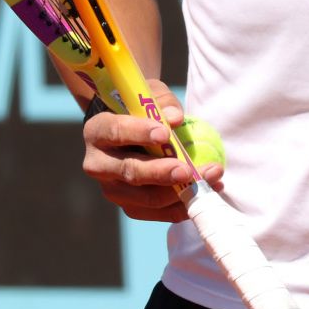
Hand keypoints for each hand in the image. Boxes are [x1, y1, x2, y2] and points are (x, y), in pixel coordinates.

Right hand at [81, 78, 223, 222]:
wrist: (130, 132)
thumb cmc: (139, 109)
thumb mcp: (148, 96)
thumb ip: (161, 103)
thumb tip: (175, 118)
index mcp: (97, 131)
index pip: (115, 132)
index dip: (138, 133)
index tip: (164, 134)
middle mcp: (98, 164)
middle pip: (129, 171)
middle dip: (160, 172)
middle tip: (187, 170)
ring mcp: (112, 189)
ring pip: (145, 198)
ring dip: (180, 192)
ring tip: (211, 177)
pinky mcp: (129, 206)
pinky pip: (156, 212)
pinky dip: (183, 205)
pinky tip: (208, 190)